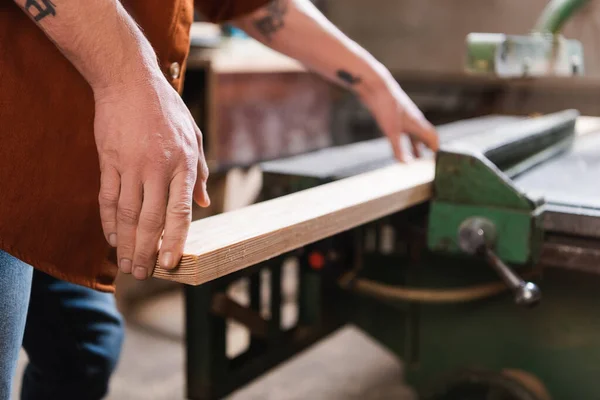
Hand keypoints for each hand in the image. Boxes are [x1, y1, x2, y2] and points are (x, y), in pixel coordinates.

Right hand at [93, 73, 209, 279]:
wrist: (130, 81)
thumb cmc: (167, 109)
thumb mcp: (194, 136)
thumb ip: (199, 172)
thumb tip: (204, 204)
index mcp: (183, 164)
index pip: (179, 212)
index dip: (174, 241)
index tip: (171, 264)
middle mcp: (157, 168)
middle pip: (150, 220)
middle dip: (147, 251)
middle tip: (144, 274)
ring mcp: (130, 165)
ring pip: (127, 215)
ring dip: (126, 243)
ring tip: (127, 265)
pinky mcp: (109, 161)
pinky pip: (107, 198)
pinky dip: (109, 222)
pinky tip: (112, 238)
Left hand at [361, 73, 438, 161]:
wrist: (377, 88)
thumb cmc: (386, 108)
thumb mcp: (391, 132)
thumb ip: (398, 149)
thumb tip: (406, 164)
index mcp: (418, 123)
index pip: (433, 138)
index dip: (437, 150)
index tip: (438, 162)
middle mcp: (415, 121)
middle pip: (426, 137)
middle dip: (428, 151)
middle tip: (428, 164)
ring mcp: (406, 118)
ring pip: (415, 135)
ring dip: (416, 147)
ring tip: (415, 160)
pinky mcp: (396, 117)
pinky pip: (405, 131)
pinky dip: (406, 141)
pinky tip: (399, 146)